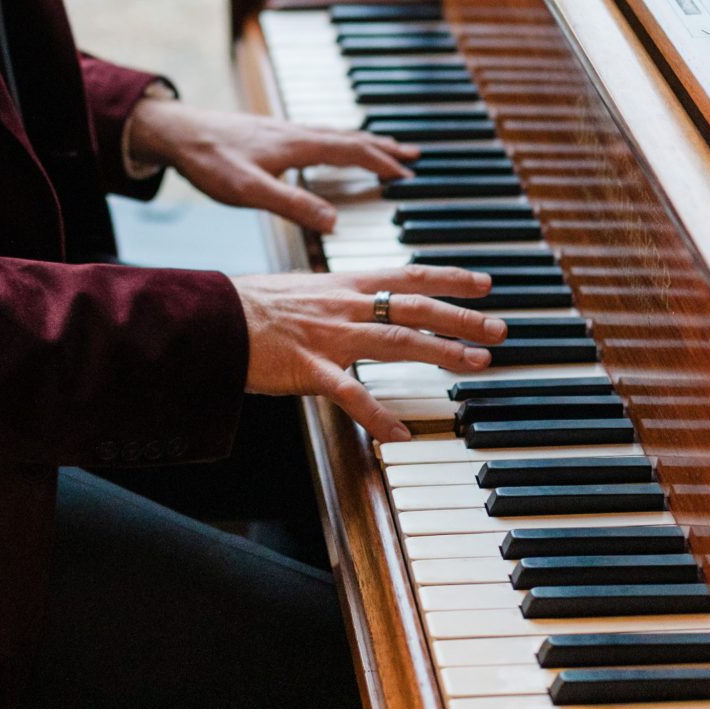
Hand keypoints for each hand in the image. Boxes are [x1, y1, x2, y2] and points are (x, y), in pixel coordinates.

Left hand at [125, 96, 416, 233]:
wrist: (177, 132)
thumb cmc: (210, 161)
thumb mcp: (250, 191)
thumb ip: (293, 205)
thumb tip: (335, 222)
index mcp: (297, 146)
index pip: (351, 151)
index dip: (381, 162)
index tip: (408, 173)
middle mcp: (295, 132)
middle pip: (349, 137)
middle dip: (383, 147)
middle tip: (412, 156)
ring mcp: (283, 130)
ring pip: (334, 132)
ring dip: (363, 141)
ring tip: (384, 148)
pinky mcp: (270, 132)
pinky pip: (317, 133)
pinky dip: (338, 139)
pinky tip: (330, 147)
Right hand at [234, 266, 505, 442]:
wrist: (209, 317)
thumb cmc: (249, 307)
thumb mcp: (300, 290)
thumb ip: (334, 298)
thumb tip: (360, 303)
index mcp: (342, 284)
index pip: (407, 274)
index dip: (449, 277)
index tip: (486, 282)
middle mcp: (343, 305)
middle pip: (415, 306)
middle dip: (462, 317)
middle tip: (500, 328)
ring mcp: (329, 337)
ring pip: (397, 341)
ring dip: (441, 352)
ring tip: (476, 363)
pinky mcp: (309, 369)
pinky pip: (351, 394)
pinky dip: (378, 416)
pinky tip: (401, 434)